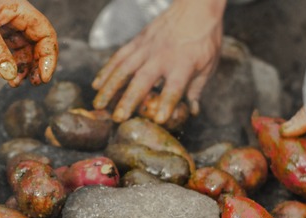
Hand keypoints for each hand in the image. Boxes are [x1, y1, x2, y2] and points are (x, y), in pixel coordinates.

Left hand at [0, 0, 57, 86]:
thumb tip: (11, 76)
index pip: (44, 34)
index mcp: (18, 9)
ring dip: (15, 69)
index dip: (48, 57)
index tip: (43, 78)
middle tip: (31, 83)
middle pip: (34, 45)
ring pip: (17, 51)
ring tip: (10, 83)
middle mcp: (12, 17)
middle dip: (34, 65)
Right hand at [91, 0, 225, 122]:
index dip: (167, 103)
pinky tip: (97, 84)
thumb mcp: (208, 65)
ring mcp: (147, 47)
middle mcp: (162, 56)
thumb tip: (192, 111)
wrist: (195, 8)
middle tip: (118, 117)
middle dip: (129, 99)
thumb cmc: (204, 39)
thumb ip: (196, 90)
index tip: (160, 119)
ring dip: (110, 87)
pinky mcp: (138, 40)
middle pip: (143, 79)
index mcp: (183, 64)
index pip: (174, 87)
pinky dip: (107, 70)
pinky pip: (119, 56)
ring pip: (124, 68)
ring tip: (99, 104)